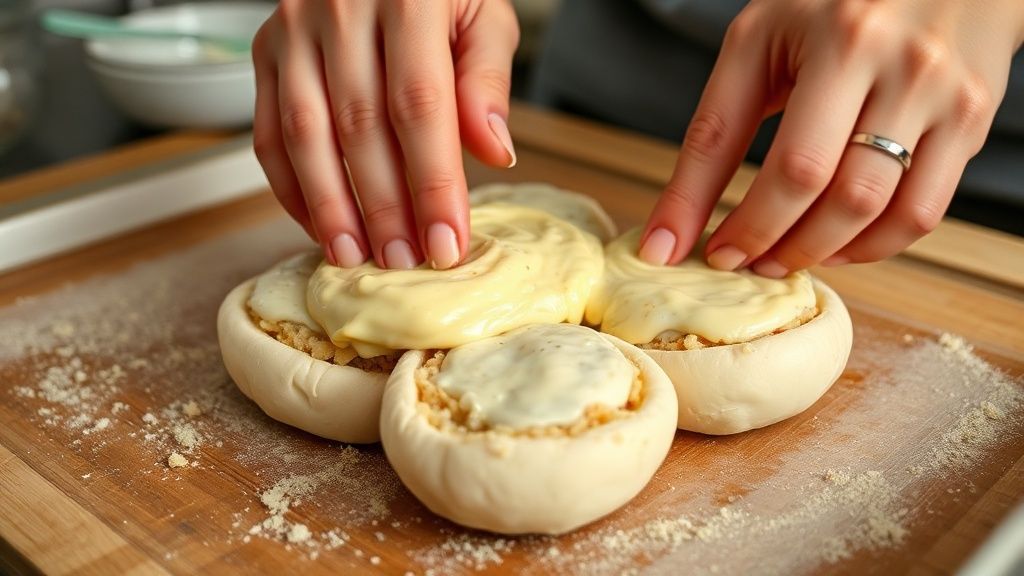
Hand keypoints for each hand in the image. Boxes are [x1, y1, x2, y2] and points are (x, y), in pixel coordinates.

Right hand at [252, 0, 518, 268]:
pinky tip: (320, 224)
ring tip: (356, 256)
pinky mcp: (266, 49)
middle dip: (383, 206)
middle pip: (359, 126)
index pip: (419, 105)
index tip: (446, 242)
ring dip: (329, 205)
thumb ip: (486, 78)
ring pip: (304, 133)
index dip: (432, 183)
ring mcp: (293, 28)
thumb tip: (493, 152)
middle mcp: (339, 7)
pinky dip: (290, 186)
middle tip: (403, 260)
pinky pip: (267, 130)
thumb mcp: (484, 12)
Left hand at [639, 0, 1023, 274]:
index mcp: (841, 40)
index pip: (788, 164)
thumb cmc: (831, 6)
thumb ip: (714, 133)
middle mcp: (902, 66)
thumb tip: (669, 232)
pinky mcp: (972, 121)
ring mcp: (946, 97)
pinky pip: (923, 212)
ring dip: (820, 252)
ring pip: (878, 212)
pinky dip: (871, 245)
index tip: (701, 255)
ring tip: (780, 256)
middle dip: (774, 243)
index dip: (740, 223)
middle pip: (833, 193)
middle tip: (740, 259)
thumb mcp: (758, 45)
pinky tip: (835, 243)